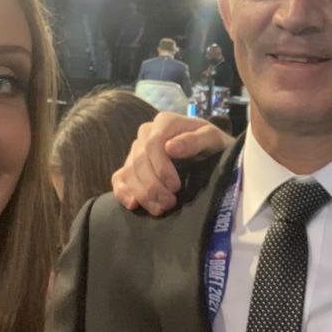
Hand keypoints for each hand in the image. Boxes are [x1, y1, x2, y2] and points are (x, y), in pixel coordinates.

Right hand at [111, 112, 234, 214]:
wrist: (211, 153)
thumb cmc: (213, 145)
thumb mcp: (213, 139)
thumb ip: (195, 140)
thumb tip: (170, 148)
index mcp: (165, 122)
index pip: (153, 144)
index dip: (161, 168)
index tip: (176, 187)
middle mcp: (146, 132)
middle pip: (139, 161)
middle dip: (153, 186)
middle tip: (170, 203)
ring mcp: (136, 149)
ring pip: (129, 172)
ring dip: (143, 194)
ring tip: (160, 208)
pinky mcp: (131, 166)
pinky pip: (119, 178)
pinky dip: (123, 192)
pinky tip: (133, 204)